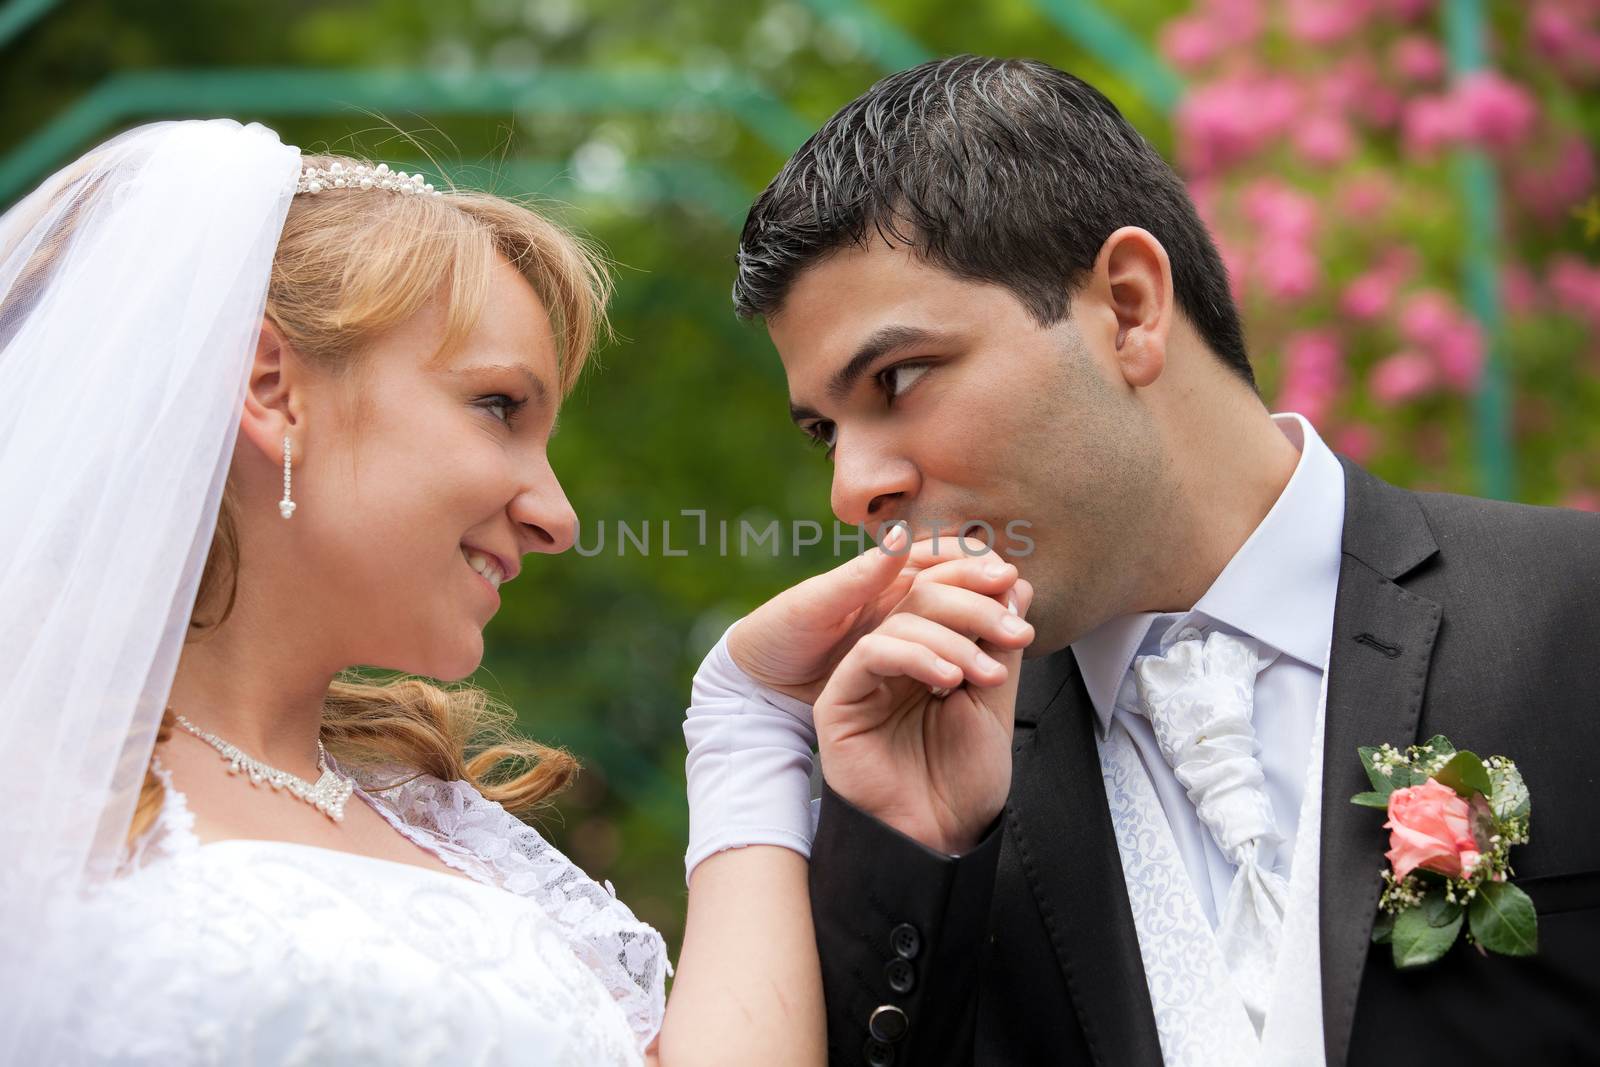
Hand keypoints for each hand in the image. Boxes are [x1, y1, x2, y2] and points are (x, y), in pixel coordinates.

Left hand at [729, 526, 998, 704]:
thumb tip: (902, 537)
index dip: (970, 560)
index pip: (938, 556)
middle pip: (958, 586)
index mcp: (880, 576)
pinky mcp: (902, 667)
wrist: (761, 683)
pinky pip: (945, 654)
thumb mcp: (815, 605)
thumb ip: (858, 575)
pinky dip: (970, 655)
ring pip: (957, 620)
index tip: (999, 572)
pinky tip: (993, 666)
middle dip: (990, 592)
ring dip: (987, 625)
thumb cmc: (779, 635)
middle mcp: (899, 599)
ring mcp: (903, 631)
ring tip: (1015, 636)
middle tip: (1016, 606)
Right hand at [812, 565, 1034, 854]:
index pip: (943, 595)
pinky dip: (915, 655)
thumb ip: (1001, 647)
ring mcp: (863, 678)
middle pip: (922, 597)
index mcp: (925, 654)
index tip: (1016, 585)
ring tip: (988, 674)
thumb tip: (1018, 585)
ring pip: (900, 620)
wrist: (939, 840)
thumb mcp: (994, 703)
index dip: (976, 582)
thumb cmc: (962, 784)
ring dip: (955, 638)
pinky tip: (949, 680)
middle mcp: (892, 659)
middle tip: (1014, 629)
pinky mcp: (839, 700)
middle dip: (974, 606)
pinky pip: (871, 653)